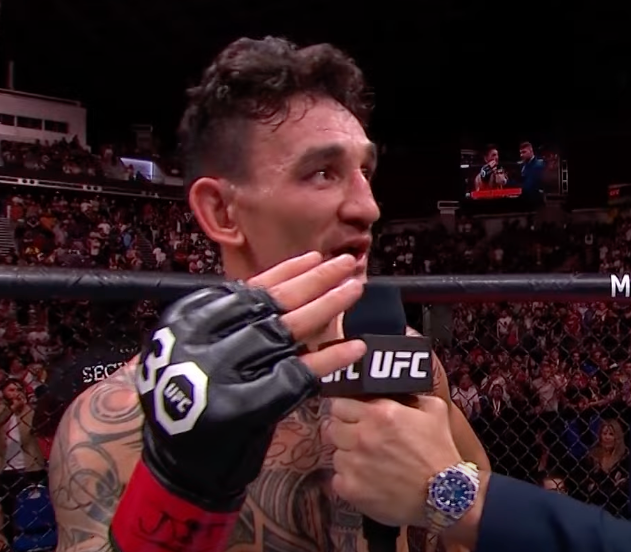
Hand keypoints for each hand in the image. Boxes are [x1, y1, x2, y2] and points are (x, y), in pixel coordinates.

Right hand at [135, 252, 366, 508]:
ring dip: (328, 306)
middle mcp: (203, 340)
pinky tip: (356, 346)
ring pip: (288, 329)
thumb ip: (234, 321)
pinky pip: (299, 373)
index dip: (286, 272)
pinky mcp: (248, 405)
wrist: (182, 465)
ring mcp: (224, 372)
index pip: (248, 288)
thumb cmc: (194, 403)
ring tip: (356, 288)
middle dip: (315, 282)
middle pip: (272, 303)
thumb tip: (288, 286)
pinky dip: (331, 359)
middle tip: (347, 264)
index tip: (316, 259)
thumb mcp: (199, 349)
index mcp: (189, 320)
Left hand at [323, 395, 461, 526]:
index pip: (340, 403)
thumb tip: (395, 391)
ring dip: (347, 455)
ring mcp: (353, 463)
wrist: (445, 494)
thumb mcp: (434, 411)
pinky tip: (367, 480)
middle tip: (358, 438)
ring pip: (334, 453)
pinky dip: (349, 479)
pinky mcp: (350, 488)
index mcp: (380, 413)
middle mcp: (362, 435)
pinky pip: (337, 478)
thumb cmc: (440, 452)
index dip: (347, 409)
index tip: (353, 415)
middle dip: (343, 430)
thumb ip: (410, 396)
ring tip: (367, 462)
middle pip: (331, 426)